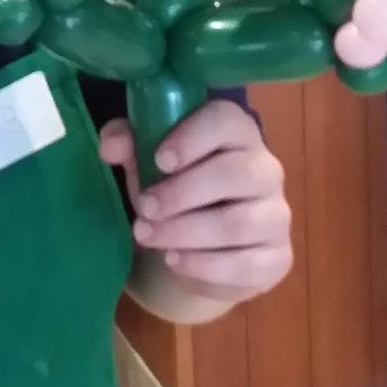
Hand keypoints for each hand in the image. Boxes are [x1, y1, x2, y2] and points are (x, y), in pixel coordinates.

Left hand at [100, 100, 292, 305]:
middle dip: (181, 193)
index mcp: (237, 135)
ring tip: (148, 236)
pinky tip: (175, 261)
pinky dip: (204, 265)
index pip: (227, 121)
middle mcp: (266, 170)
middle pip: (234, 173)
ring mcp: (276, 216)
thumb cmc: (176, 192)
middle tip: (144, 208)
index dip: (193, 138)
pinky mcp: (276, 258)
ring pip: (238, 222)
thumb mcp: (148, 163)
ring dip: (185, 231)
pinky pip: (246, 264)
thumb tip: (110, 146)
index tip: (159, 160)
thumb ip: (128, 143)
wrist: (202, 252)